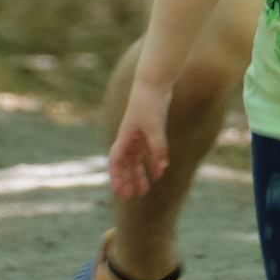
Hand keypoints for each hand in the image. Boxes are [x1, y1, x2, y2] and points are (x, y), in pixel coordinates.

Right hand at [108, 81, 173, 197]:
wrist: (154, 82)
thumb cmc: (149, 103)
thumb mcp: (155, 126)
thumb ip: (158, 146)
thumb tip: (163, 167)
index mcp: (125, 136)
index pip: (116, 161)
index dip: (116, 177)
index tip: (119, 192)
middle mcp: (129, 137)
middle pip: (125, 163)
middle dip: (127, 180)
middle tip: (131, 197)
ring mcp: (139, 134)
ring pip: (137, 159)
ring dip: (140, 174)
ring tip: (145, 191)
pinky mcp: (150, 130)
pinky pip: (149, 151)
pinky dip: (153, 161)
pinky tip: (160, 172)